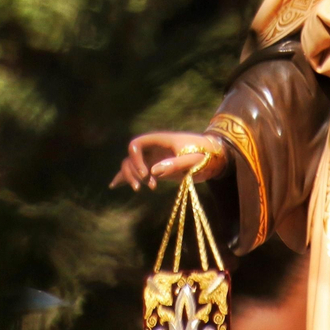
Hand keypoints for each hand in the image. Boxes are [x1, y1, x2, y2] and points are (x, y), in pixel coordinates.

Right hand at [109, 132, 227, 189]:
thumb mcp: (193, 160)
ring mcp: (154, 157)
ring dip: (131, 177)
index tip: (147, 175)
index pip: (135, 145)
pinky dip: (126, 177)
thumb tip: (153, 172)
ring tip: (141, 190)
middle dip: (133, 172)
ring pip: (131, 164)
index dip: (136, 160)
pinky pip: (137, 170)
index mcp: (160, 140)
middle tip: (148, 187)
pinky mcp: (157, 167)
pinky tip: (114, 185)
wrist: (214, 156)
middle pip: (130, 156)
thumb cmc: (205, 155)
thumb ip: (175, 164)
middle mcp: (154, 148)